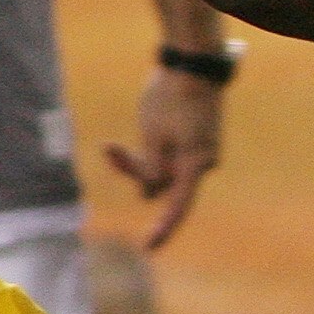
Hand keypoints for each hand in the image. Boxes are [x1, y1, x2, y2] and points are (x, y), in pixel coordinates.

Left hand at [102, 64, 225, 249]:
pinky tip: (148, 126)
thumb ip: (150, 169)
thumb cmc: (171, 100)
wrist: (194, 65)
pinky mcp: (198, 138)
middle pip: (166, 183)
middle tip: (110, 149)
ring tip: (119, 139)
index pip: (177, 205)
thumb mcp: (153, 136)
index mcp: (195, 164)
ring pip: (167, 168)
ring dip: (144, 159)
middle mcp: (203, 162)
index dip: (163, 228)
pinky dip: (156, 149)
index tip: (149, 248)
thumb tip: (150, 193)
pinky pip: (174, 155)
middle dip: (138, 173)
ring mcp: (203, 149)